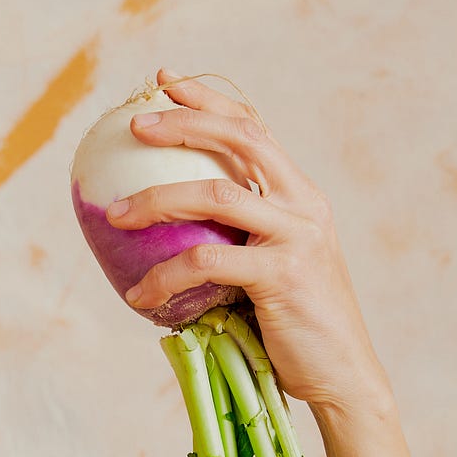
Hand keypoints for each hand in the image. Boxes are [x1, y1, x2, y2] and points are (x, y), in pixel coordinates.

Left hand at [105, 70, 391, 414]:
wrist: (341, 374)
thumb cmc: (296, 328)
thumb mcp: (269, 270)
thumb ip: (238, 242)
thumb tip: (167, 238)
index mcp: (300, 195)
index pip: (254, 128)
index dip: (210, 100)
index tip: (166, 82)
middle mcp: (303, 204)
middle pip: (241, 139)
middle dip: (185, 122)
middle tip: (136, 124)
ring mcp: (296, 236)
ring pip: (215, 196)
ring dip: (157, 199)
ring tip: (115, 215)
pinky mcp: (282, 275)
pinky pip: (207, 262)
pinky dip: (165, 276)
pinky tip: (139, 295)